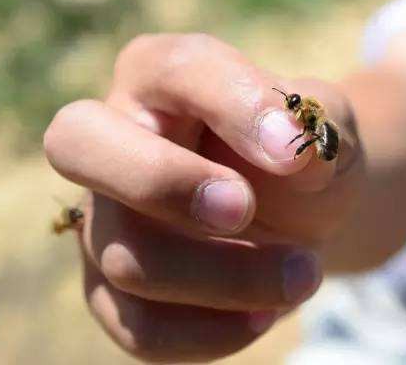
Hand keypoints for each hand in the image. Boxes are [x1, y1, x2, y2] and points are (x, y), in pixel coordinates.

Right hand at [44, 34, 362, 362]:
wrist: (300, 210)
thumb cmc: (300, 156)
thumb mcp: (325, 123)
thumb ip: (317, 124)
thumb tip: (300, 154)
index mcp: (163, 74)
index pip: (178, 71)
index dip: (236, 108)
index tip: (297, 153)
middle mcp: (117, 138)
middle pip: (79, 145)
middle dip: (165, 182)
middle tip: (242, 208)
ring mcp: (106, 217)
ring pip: (127, 256)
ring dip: (228, 278)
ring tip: (303, 274)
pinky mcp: (112, 286)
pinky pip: (137, 327)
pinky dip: (207, 334)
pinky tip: (262, 316)